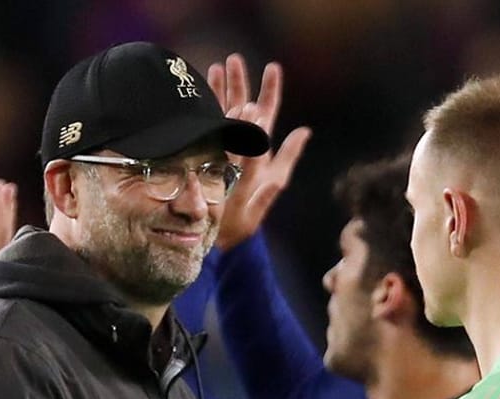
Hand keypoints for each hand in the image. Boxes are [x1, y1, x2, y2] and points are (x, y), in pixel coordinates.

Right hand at [207, 54, 310, 251]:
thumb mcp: (271, 187)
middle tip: (233, 58)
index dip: (270, 91)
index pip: (267, 115)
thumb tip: (303, 130)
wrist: (220, 238)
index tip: (273, 67)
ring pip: (220, 114)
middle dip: (238, 83)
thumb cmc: (246, 218)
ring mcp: (221, 151)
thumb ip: (285, 158)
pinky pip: (203, 129)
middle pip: (241, 108)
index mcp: (260, 151)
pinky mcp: (202, 158)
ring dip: (218, 91)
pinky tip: (195, 94)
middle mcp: (241, 148)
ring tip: (216, 66)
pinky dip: (201, 110)